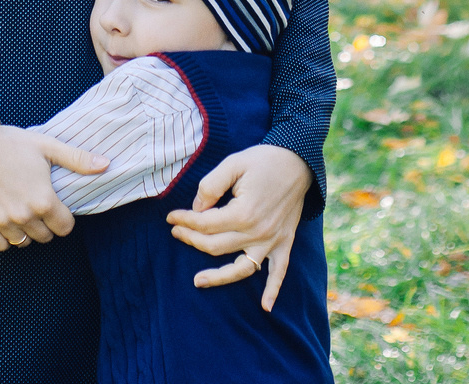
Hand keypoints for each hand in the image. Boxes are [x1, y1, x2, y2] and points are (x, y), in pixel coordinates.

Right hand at [0, 125, 107, 252]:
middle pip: (46, 237)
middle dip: (46, 224)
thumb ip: (77, 159)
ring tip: (23, 212)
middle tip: (38, 206)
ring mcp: (3, 222)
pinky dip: (6, 238)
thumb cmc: (13, 144)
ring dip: (27, 231)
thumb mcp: (47, 146)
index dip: (64, 217)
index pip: (65, 228)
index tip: (56, 206)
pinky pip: (2, 246)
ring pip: (24, 243)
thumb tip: (106, 164)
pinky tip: (7, 221)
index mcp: (43, 200)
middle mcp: (24, 215)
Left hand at [166, 144, 312, 310]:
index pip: (205, 223)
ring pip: (242, 269)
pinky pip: (279, 273)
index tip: (171, 217)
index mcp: (243, 212)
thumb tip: (197, 208)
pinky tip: (265, 307)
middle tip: (176, 233)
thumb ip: (211, 185)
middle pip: (216, 246)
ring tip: (198, 281)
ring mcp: (272, 241)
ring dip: (219, 277)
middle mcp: (257, 232)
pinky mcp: (285, 243)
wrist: (297, 161)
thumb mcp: (232, 163)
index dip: (185, 220)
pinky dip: (273, 290)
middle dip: (192, 240)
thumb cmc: (262, 160)